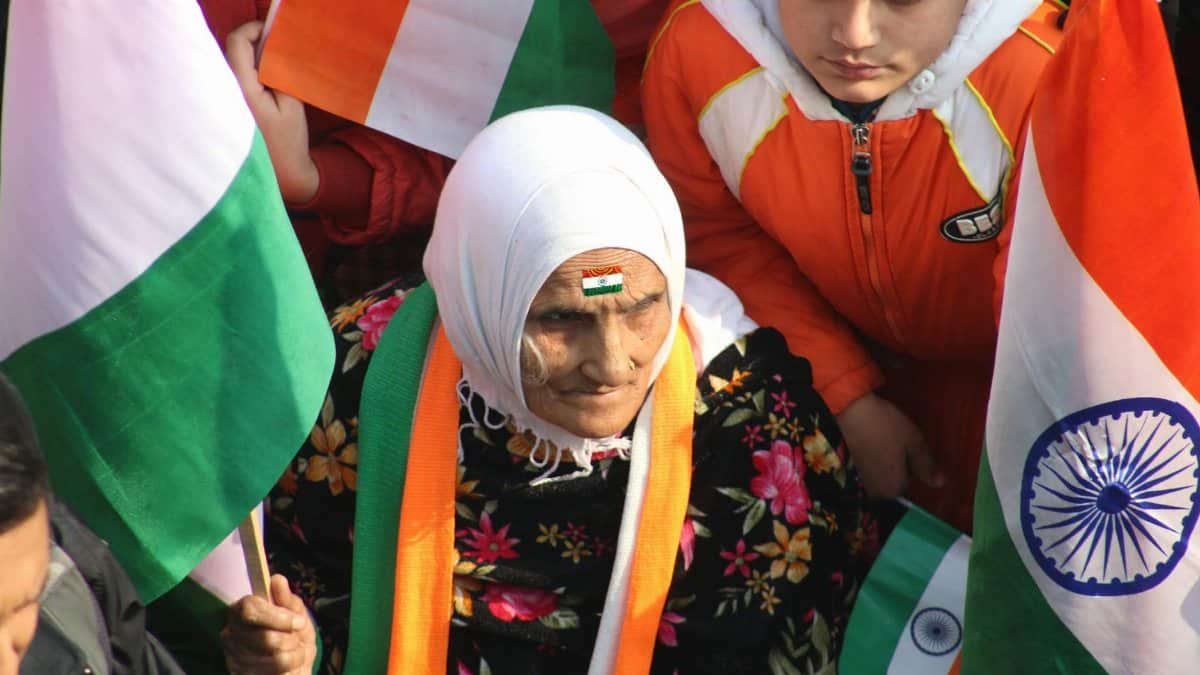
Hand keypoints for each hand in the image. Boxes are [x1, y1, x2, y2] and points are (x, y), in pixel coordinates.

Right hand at [221, 575, 316, 674]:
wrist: (295, 667)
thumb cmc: (294, 635)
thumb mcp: (297, 614)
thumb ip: (287, 599)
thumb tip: (277, 580)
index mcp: (241, 610)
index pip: (249, 607)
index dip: (277, 616)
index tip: (298, 622)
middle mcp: (231, 633)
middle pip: (265, 636)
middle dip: (290, 638)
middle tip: (296, 637)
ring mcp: (235, 657)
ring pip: (275, 656)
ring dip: (295, 653)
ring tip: (294, 650)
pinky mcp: (241, 673)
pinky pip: (276, 670)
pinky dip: (292, 665)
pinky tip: (289, 664)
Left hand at [225, 21, 319, 203]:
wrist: (279, 176)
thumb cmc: (288, 141)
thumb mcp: (291, 101)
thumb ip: (277, 68)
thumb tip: (270, 43)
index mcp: (240, 90)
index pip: (236, 42)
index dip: (254, 29)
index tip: (272, 32)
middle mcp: (222, 93)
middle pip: (230, 51)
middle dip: (253, 45)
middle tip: (275, 52)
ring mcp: (219, 102)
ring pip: (228, 65)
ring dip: (249, 60)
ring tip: (271, 74)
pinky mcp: (221, 110)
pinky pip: (228, 80)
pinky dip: (244, 75)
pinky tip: (261, 90)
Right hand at [835, 392, 944, 498]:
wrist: (844, 410)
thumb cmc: (883, 425)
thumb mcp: (913, 441)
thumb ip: (927, 465)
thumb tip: (941, 483)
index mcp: (894, 488)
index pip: (909, 483)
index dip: (909, 463)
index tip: (903, 444)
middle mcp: (874, 493)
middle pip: (890, 483)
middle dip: (893, 467)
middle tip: (890, 441)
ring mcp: (856, 485)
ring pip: (875, 478)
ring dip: (878, 464)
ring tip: (876, 441)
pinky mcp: (843, 473)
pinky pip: (860, 472)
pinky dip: (864, 461)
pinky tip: (863, 443)